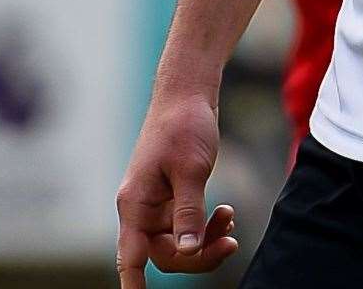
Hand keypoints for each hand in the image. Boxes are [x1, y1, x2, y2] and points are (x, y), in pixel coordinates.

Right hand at [116, 91, 238, 284]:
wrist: (188, 93)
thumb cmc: (183, 125)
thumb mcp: (190, 169)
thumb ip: (189, 213)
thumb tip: (188, 251)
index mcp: (136, 204)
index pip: (131, 258)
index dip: (134, 286)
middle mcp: (142, 208)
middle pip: (166, 255)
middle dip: (199, 255)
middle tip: (231, 242)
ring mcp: (158, 204)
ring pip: (180, 243)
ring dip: (207, 240)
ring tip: (231, 220)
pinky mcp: (173, 196)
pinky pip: (188, 226)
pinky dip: (207, 225)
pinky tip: (225, 213)